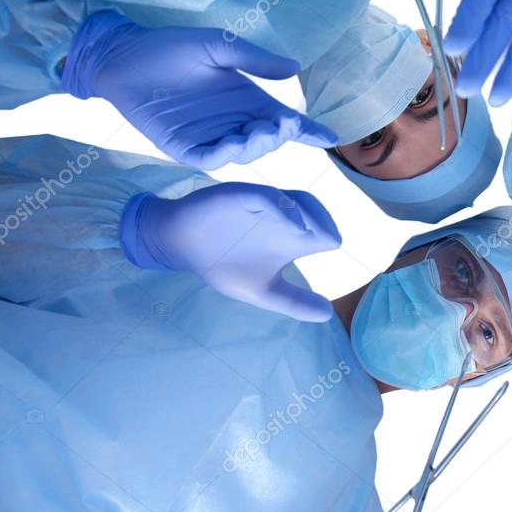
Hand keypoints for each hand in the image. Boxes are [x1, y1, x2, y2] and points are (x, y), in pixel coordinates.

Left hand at [62, 10, 335, 168]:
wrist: (121, 56)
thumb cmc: (168, 48)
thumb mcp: (216, 47)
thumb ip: (253, 59)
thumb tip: (294, 67)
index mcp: (246, 100)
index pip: (284, 121)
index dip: (308, 130)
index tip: (330, 137)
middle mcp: (233, 123)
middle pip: (267, 140)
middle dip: (279, 136)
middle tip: (283, 125)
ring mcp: (209, 138)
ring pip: (243, 153)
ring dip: (255, 146)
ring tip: (262, 131)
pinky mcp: (182, 148)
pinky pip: (209, 158)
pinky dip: (224, 154)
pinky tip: (233, 144)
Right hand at [120, 183, 340, 321]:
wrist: (180, 246)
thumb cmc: (223, 265)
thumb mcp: (261, 291)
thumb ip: (293, 302)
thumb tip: (328, 315)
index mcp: (291, 238)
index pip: (325, 231)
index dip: (332, 239)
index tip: (332, 256)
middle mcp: (283, 219)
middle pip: (317, 211)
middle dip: (326, 224)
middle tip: (330, 242)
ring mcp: (265, 206)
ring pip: (297, 200)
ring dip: (310, 215)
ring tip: (315, 234)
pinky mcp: (243, 196)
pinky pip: (269, 197)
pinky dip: (284, 209)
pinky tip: (293, 226)